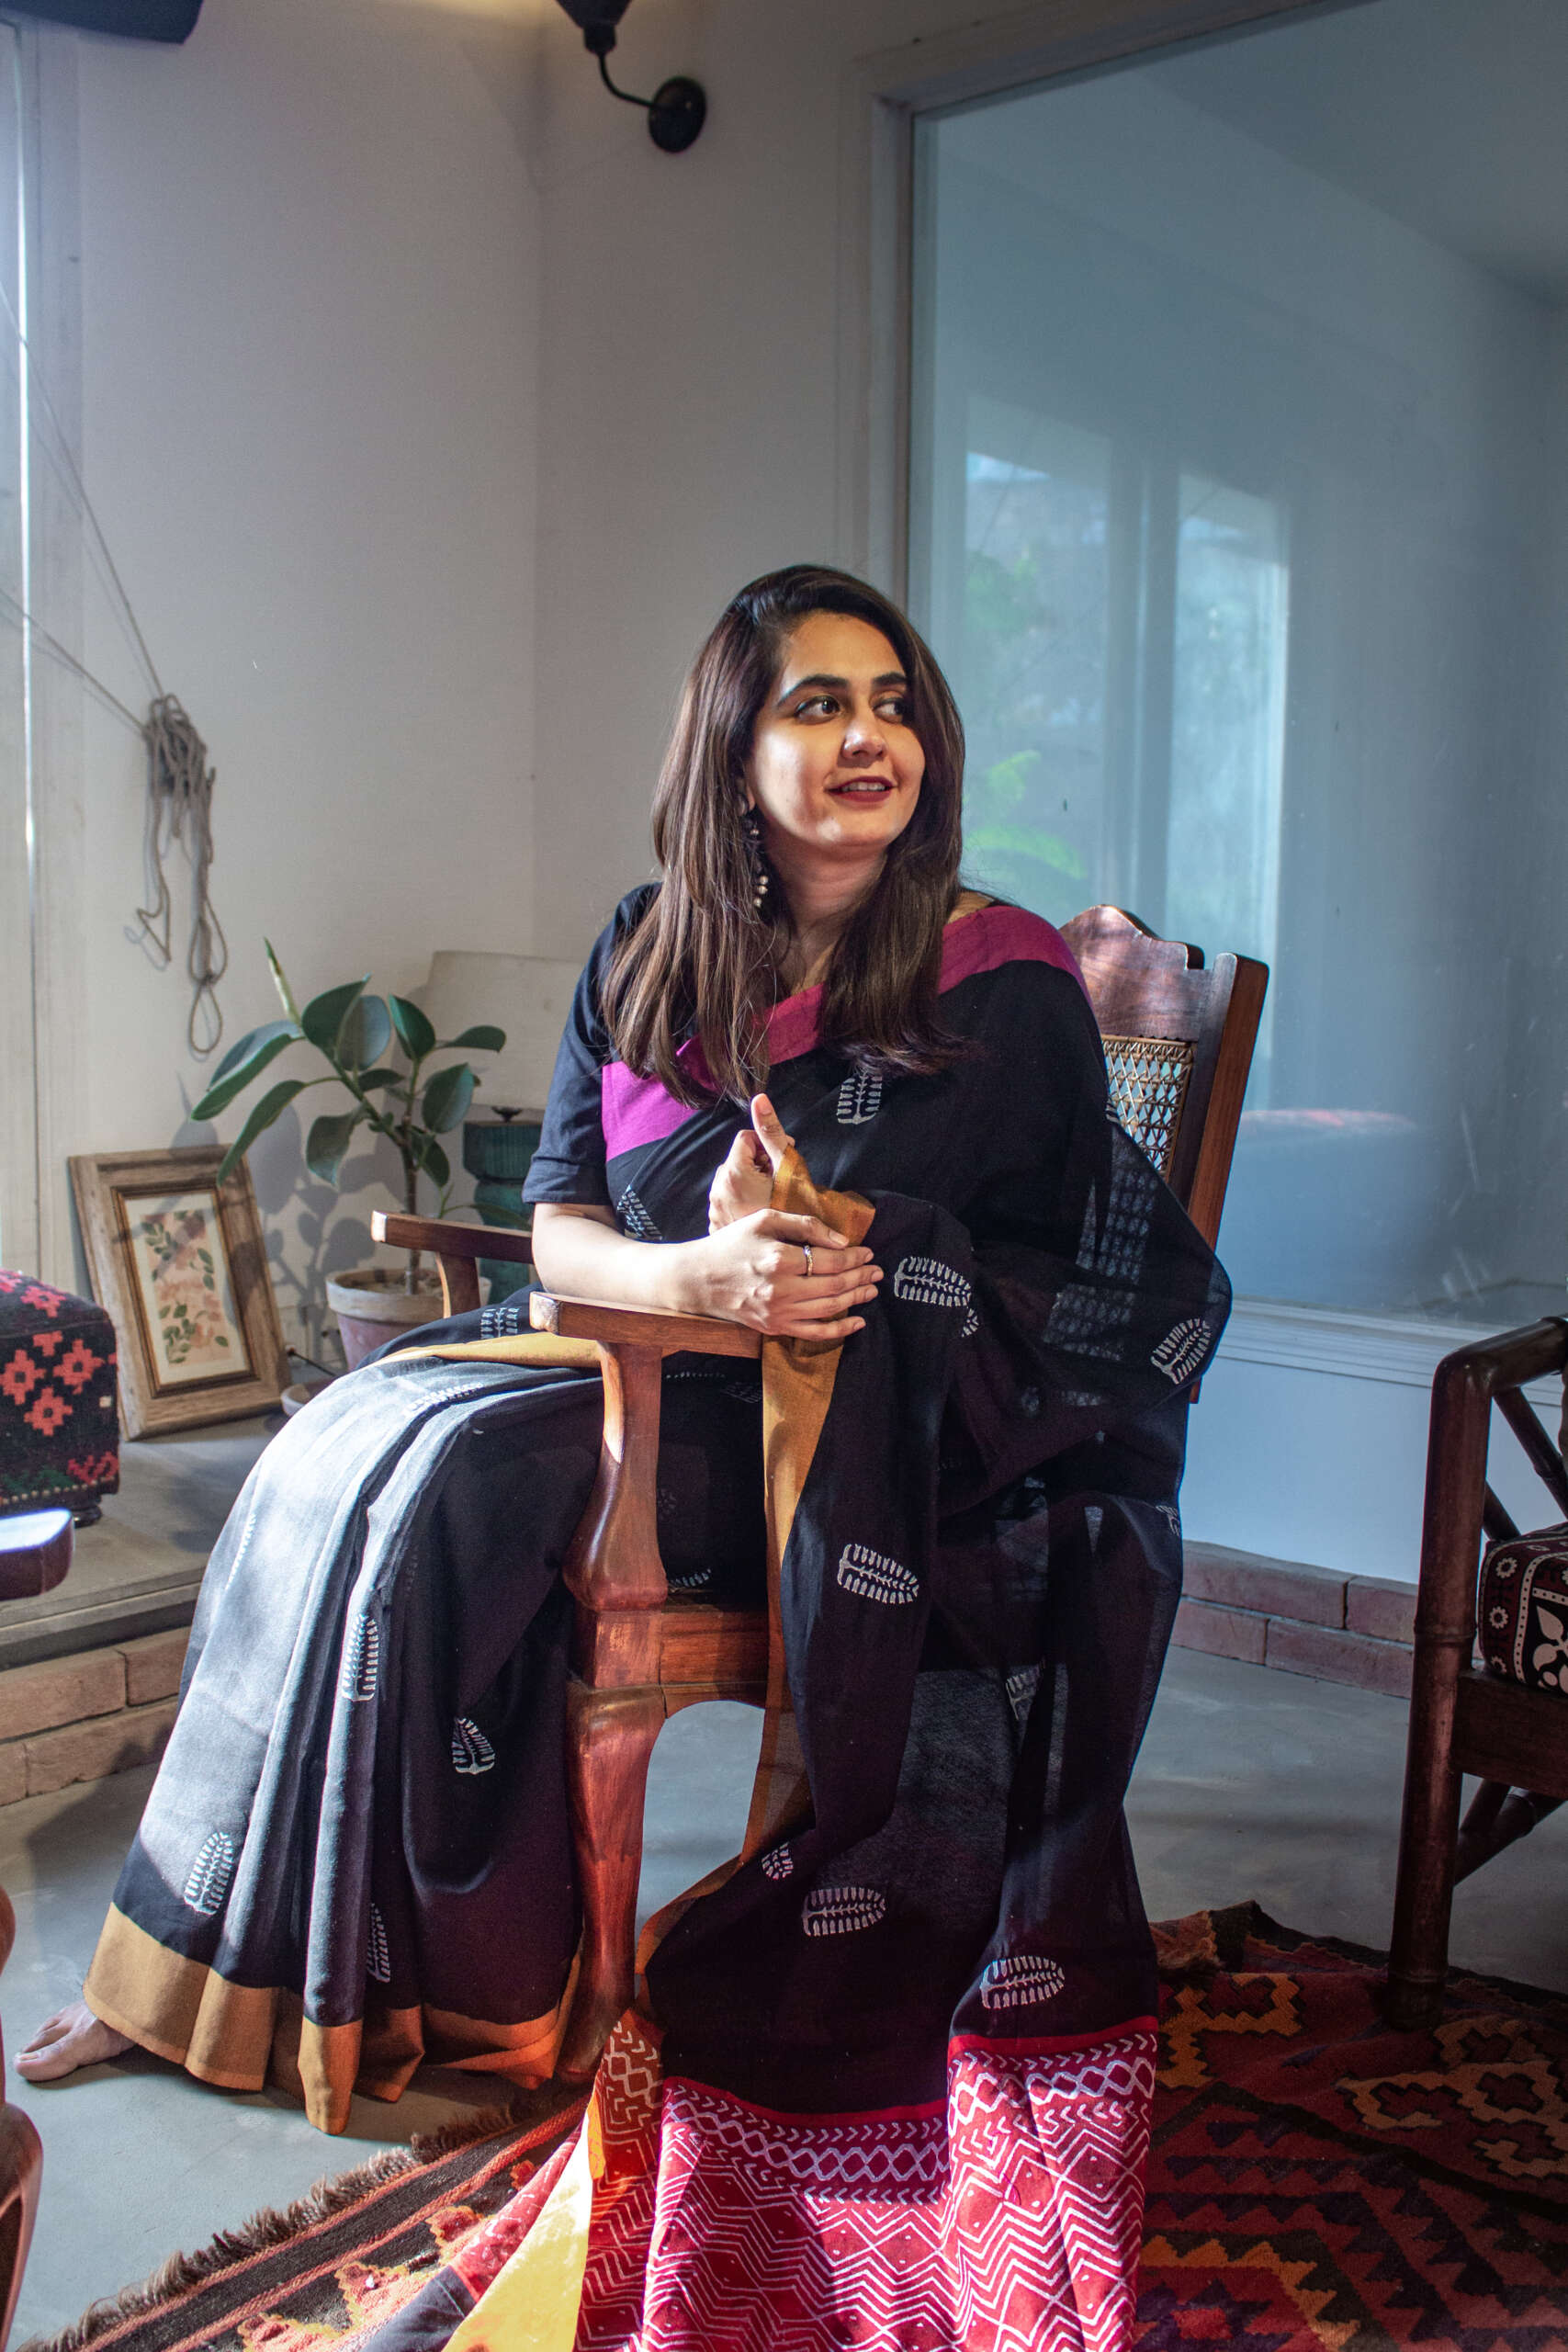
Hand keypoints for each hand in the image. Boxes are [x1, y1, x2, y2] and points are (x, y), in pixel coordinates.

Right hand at [689, 1206, 881, 1338]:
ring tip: (871, 1289)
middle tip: (877, 1270)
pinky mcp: (774, 1328)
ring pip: (829, 1308)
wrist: (698, 1279)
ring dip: (856, 1299)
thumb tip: (841, 1239)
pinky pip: (814, 1333)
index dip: (854, 1256)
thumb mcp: (764, 1220)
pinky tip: (858, 1321)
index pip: (829, 1259)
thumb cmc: (731, 1244)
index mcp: (779, 1258)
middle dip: (860, 1276)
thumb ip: (803, 1225)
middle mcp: (780, 1289)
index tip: (867, 1251)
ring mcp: (778, 1312)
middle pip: (834, 1285)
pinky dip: (840, 1330)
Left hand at [708, 1093, 793, 1231]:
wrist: (794, 1256)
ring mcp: (716, 1210)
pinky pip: (729, 1202)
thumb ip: (771, 1130)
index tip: (782, 1163)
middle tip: (780, 1182)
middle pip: (738, 1160)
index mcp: (733, 1173)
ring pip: (734, 1181)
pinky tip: (760, 1213)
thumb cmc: (795, 1210)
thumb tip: (758, 1097)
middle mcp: (717, 1191)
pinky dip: (743, 1202)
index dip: (767, 1146)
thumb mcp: (789, 1167)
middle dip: (759, 1165)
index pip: (746, 1139)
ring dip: (751, 1183)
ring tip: (772, 1200)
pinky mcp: (719, 1225)